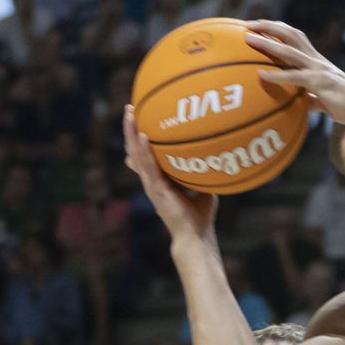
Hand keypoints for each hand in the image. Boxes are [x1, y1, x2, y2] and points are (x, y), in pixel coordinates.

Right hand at [122, 107, 218, 244]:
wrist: (195, 236)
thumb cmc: (200, 215)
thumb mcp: (202, 186)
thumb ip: (201, 170)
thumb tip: (214, 153)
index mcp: (159, 178)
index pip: (145, 153)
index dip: (139, 136)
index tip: (139, 116)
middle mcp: (151, 179)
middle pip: (135, 149)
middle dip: (131, 128)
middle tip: (130, 107)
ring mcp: (151, 184)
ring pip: (136, 154)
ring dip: (131, 132)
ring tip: (130, 113)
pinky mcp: (155, 190)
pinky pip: (148, 166)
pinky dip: (144, 150)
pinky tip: (142, 135)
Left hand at [242, 20, 344, 124]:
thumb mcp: (325, 98)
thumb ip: (311, 97)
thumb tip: (301, 104)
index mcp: (317, 61)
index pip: (295, 37)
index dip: (277, 28)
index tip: (259, 25)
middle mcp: (316, 60)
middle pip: (290, 34)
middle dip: (269, 26)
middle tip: (247, 24)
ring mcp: (318, 69)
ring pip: (289, 51)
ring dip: (267, 43)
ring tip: (248, 39)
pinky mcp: (320, 82)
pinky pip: (294, 77)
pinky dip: (276, 75)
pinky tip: (261, 75)